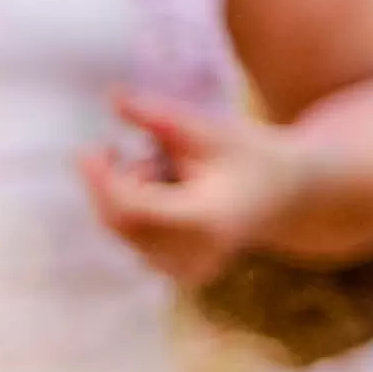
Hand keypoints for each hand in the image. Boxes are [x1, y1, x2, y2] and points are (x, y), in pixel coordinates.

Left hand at [78, 91, 309, 286]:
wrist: (287, 195)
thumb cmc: (248, 155)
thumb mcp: (209, 129)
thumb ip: (160, 116)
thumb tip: (114, 97)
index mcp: (206, 221)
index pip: (133, 209)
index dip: (102, 180)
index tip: (85, 149)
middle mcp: (194, 256)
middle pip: (121, 222)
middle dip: (114, 181)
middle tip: (127, 149)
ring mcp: (185, 271)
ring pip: (122, 231)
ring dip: (130, 194)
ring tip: (171, 173)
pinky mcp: (178, 274)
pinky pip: (133, 241)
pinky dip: (137, 211)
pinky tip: (172, 196)